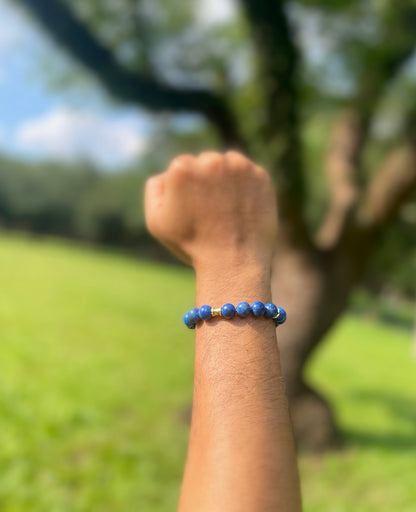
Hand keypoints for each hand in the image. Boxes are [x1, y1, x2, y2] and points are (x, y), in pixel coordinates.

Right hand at [144, 151, 276, 273]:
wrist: (233, 263)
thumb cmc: (191, 245)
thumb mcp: (156, 221)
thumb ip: (155, 189)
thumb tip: (168, 173)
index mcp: (182, 168)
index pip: (181, 167)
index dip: (185, 191)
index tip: (191, 211)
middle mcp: (211, 161)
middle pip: (204, 162)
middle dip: (206, 181)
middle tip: (210, 211)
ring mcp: (239, 167)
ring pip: (227, 164)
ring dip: (226, 179)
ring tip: (226, 210)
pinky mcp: (261, 176)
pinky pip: (249, 174)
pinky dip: (246, 187)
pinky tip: (241, 208)